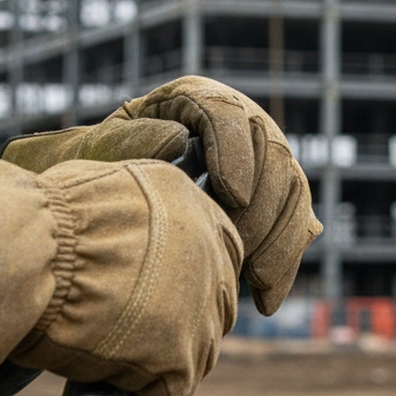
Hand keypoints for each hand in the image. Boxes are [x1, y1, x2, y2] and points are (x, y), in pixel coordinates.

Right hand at [0, 136, 240, 395]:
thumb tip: (119, 240)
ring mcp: (200, 310)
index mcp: (194, 206)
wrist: (35, 253)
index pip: (214, 251)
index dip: (184, 278)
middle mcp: (211, 255)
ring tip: (109, 379)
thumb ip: (133, 217)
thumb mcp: (109, 192)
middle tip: (134, 340)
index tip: (154, 295)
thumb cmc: (48, 217)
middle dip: (179, 324)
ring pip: (194, 354)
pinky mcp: (178, 361)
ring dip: (155, 368)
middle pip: (211, 304)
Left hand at [107, 78, 321, 313]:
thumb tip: (177, 140)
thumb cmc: (100, 170)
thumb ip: (132, 142)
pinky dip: (286, 258)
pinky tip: (267, 297)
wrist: (109, 197)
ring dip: (281, 235)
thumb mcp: (102, 152)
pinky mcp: (273, 193)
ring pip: (292, 184)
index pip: (225, 111)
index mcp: (192, 98)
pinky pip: (295, 219)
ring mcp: (261, 156)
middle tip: (240, 252)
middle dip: (262, 205)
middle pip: (270, 149)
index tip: (234, 198)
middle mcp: (237, 119)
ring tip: (255, 279)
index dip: (235, 151)